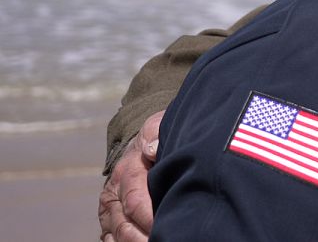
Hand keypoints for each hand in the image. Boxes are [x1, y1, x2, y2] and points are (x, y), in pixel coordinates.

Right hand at [98, 111, 162, 241]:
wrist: (144, 147)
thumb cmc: (157, 138)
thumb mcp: (157, 127)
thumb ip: (155, 132)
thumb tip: (151, 148)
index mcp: (127, 172)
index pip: (135, 200)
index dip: (150, 216)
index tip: (167, 223)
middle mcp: (114, 194)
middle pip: (125, 225)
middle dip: (145, 237)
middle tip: (167, 239)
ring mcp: (111, 211)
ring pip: (120, 236)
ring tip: (161, 241)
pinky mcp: (112, 222)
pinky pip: (114, 240)